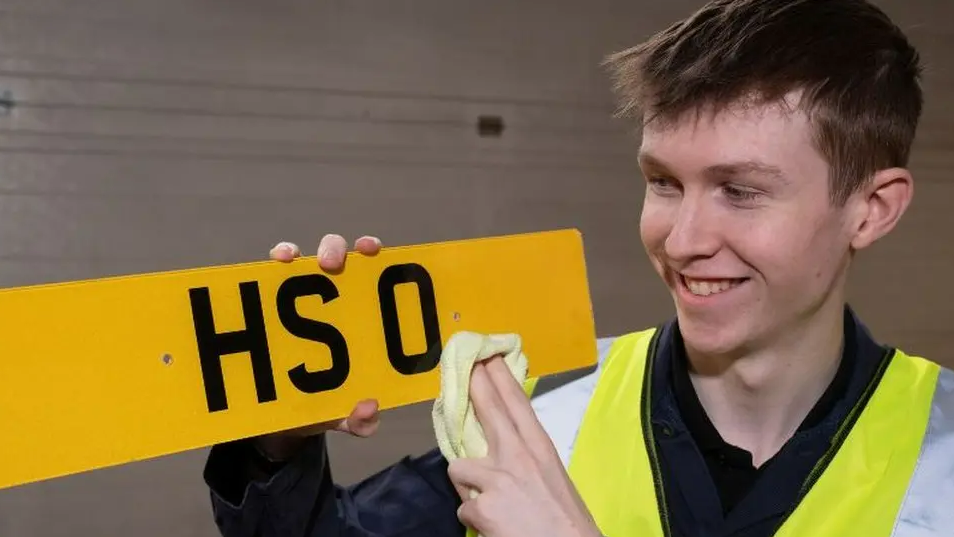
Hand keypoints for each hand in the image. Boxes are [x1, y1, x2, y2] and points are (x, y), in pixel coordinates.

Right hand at [254, 233, 383, 460]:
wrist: (278, 418)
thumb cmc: (321, 404)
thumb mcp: (341, 415)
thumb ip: (359, 421)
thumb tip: (370, 411)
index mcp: (357, 314)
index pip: (371, 275)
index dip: (375, 257)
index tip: (376, 253)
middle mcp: (328, 295)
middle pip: (335, 255)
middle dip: (334, 249)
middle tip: (332, 265)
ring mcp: (293, 295)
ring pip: (297, 259)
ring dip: (294, 253)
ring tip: (290, 262)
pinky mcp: (262, 301)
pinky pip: (262, 279)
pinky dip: (266, 269)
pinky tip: (269, 268)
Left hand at [447, 358, 600, 536]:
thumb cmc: (567, 522)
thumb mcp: (554, 478)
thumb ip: (528, 459)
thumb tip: (505, 448)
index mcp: (540, 448)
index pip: (516, 403)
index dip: (498, 377)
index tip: (487, 357)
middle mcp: (517, 456)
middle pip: (487, 410)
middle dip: (473, 385)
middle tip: (465, 368)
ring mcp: (497, 479)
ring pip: (458, 466)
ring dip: (467, 484)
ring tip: (486, 501)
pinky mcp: (482, 506)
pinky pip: (464, 508)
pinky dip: (474, 518)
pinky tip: (493, 527)